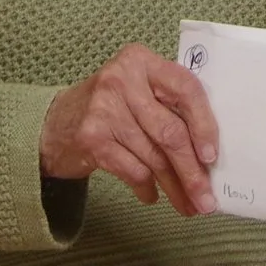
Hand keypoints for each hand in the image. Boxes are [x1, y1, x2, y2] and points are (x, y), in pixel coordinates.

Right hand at [39, 43, 220, 214]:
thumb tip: (209, 154)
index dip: (204, 125)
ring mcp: (104, 108)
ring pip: (153, 156)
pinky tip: (152, 195)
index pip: (185, 89)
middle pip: (170, 131)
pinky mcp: (91, 137)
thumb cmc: (109, 108)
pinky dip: (146, 187)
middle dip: (192, 171)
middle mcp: (122, 79)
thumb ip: (168, 106)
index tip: (212, 157)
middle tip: (206, 199)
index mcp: (141, 61)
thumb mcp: (137, 91)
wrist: (52, 123)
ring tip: (187, 205)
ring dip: (174, 187)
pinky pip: (132, 170)